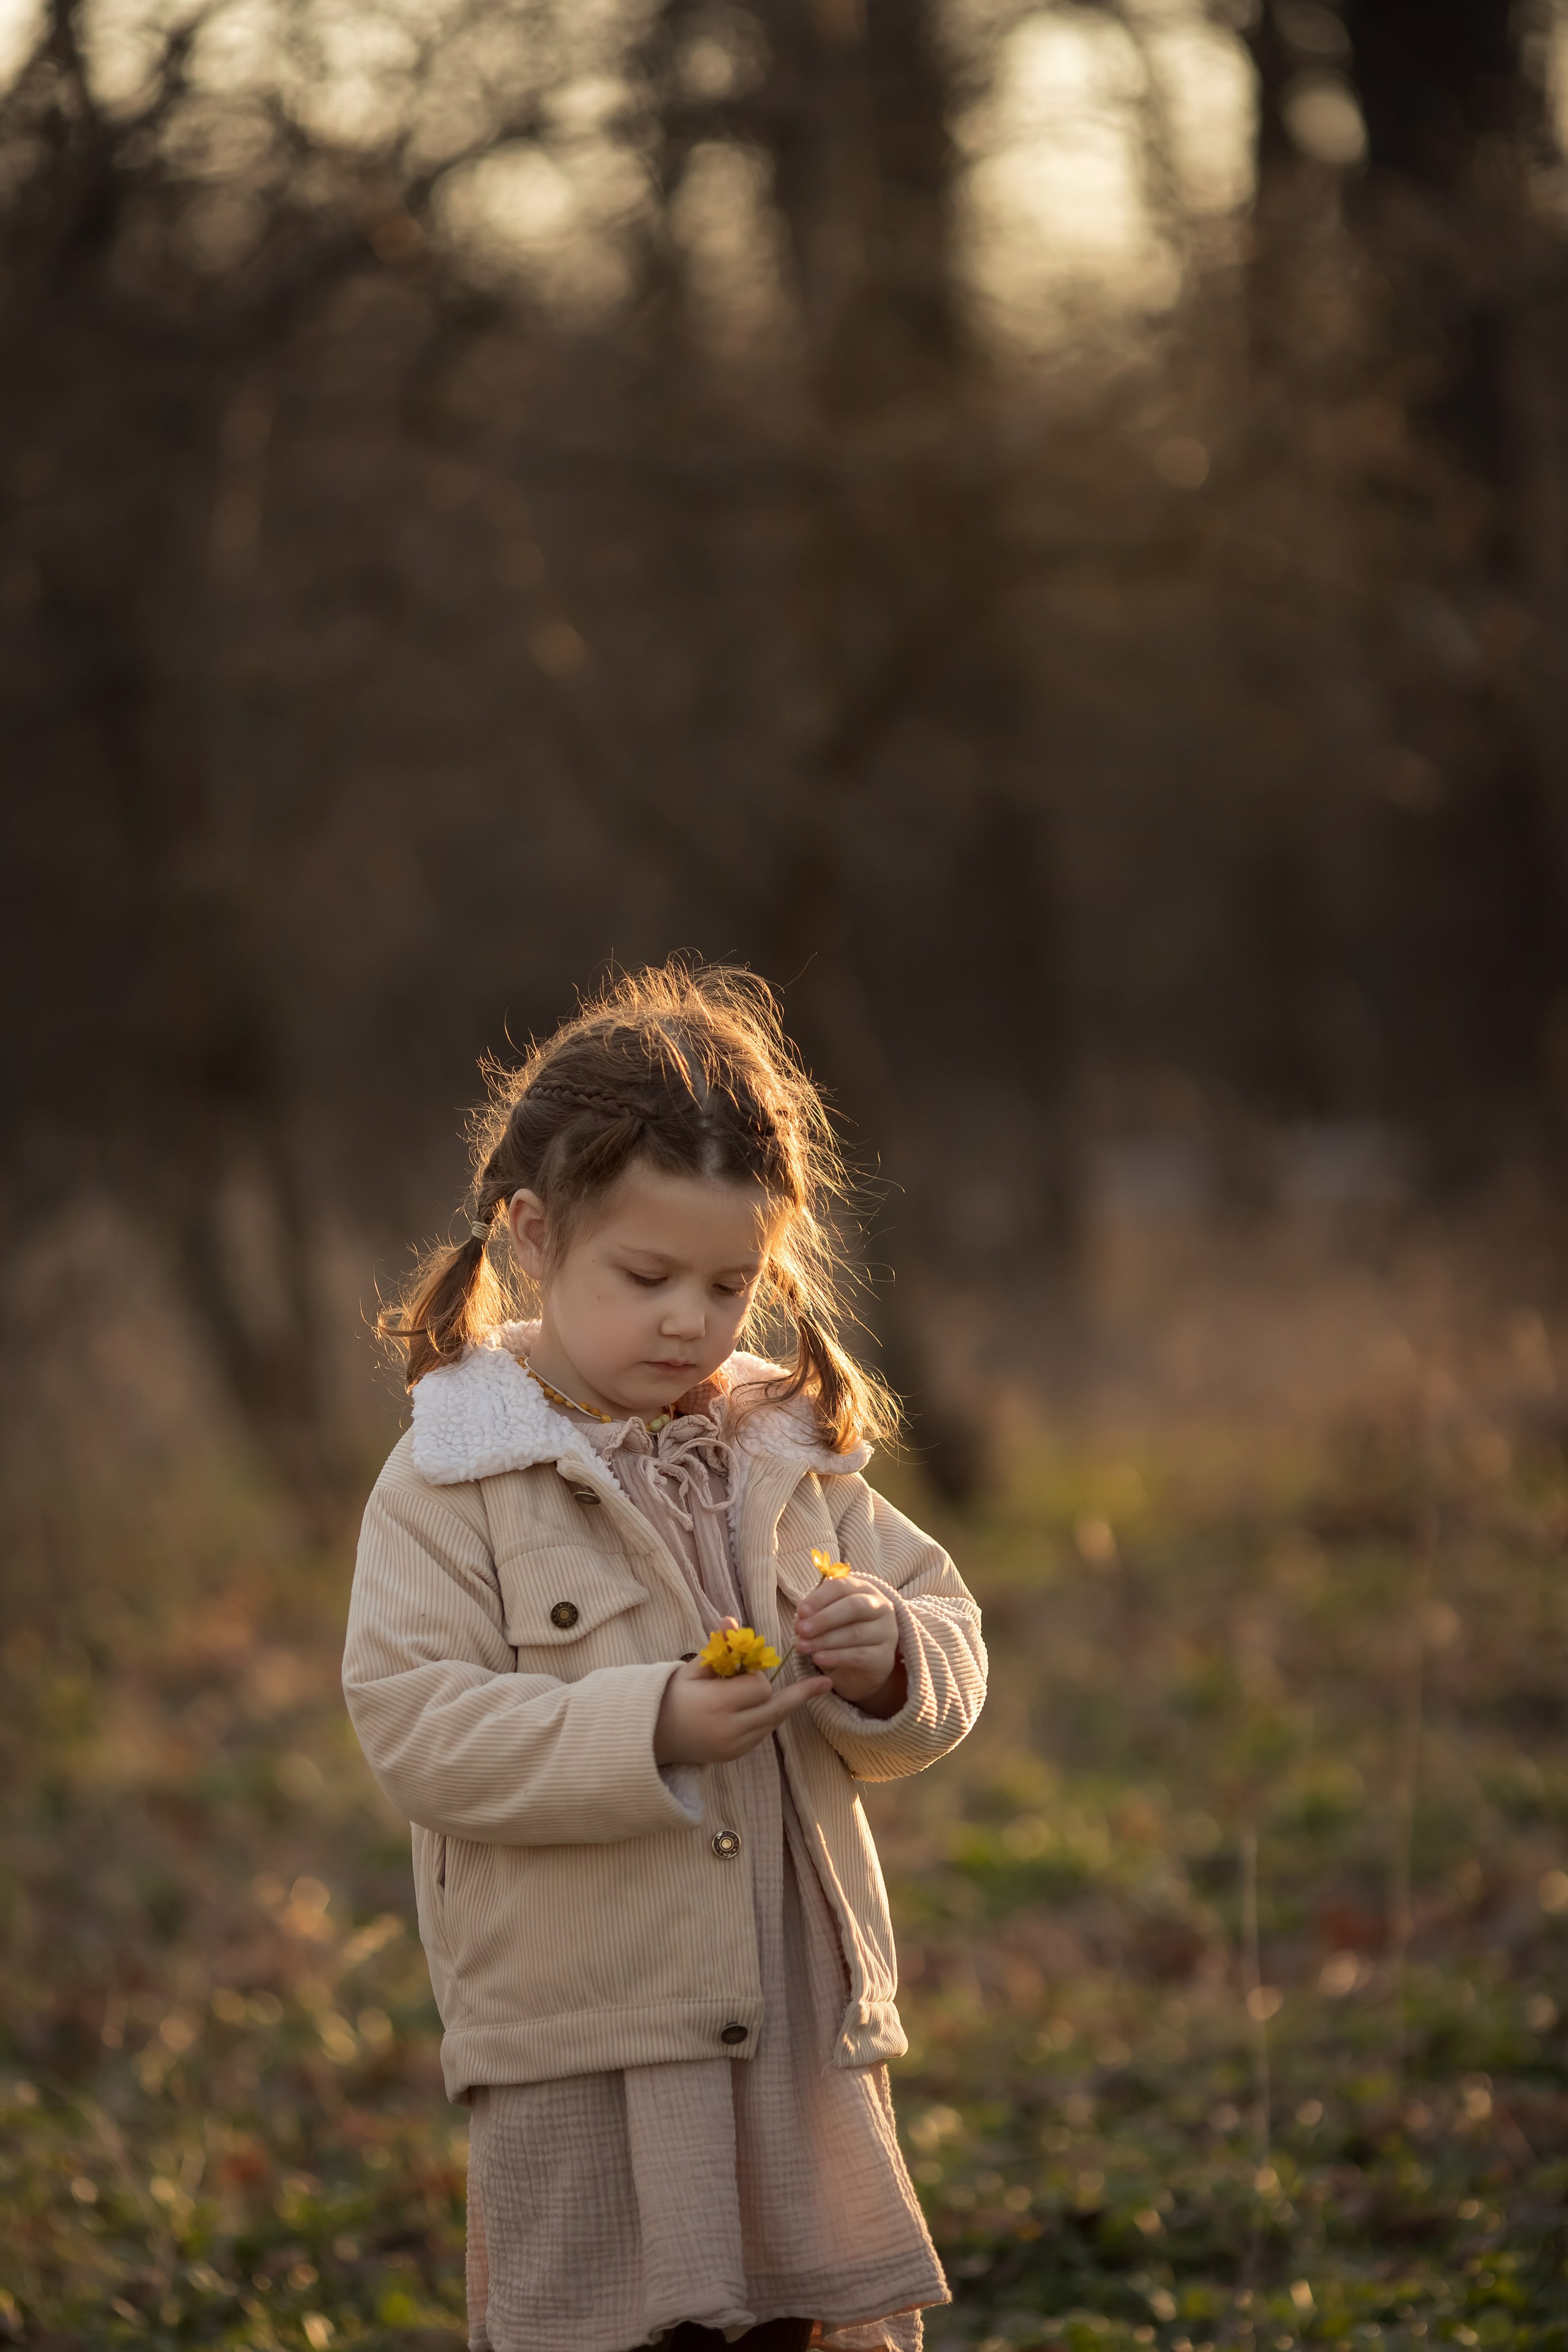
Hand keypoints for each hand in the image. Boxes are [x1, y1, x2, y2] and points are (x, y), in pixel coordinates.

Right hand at [654, 1620, 830, 1765]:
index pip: (759, 1688)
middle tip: (824, 1682)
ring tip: (804, 1690)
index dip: (758, 1675)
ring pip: (773, 1722)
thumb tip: (731, 1618)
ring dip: (781, 1704)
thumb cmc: (673, 1696)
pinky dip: (767, 1718)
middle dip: (797, 1694)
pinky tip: (763, 1706)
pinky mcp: (735, 1756)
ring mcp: (734, 1747)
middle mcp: (730, 1729)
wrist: (653, 1736)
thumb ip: (718, 1648)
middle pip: (776, 1708)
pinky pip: (762, 1734)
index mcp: (717, 1704)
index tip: (748, 1668)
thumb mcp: (693, 1668)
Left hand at [793, 1574, 904, 1716]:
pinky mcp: (884, 1657)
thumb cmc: (842, 1633)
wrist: (862, 1667)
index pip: (842, 1586)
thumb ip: (814, 1615)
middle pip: (853, 1607)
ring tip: (802, 1647)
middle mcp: (880, 1607)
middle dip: (824, 1618)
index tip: (801, 1611)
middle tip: (801, 1630)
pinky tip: (818, 1658)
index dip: (820, 1598)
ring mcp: (886, 1632)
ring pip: (855, 1633)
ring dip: (825, 1640)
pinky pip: (859, 1655)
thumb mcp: (827, 1620)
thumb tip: (800, 1620)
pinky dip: (836, 1656)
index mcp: (864, 1590)